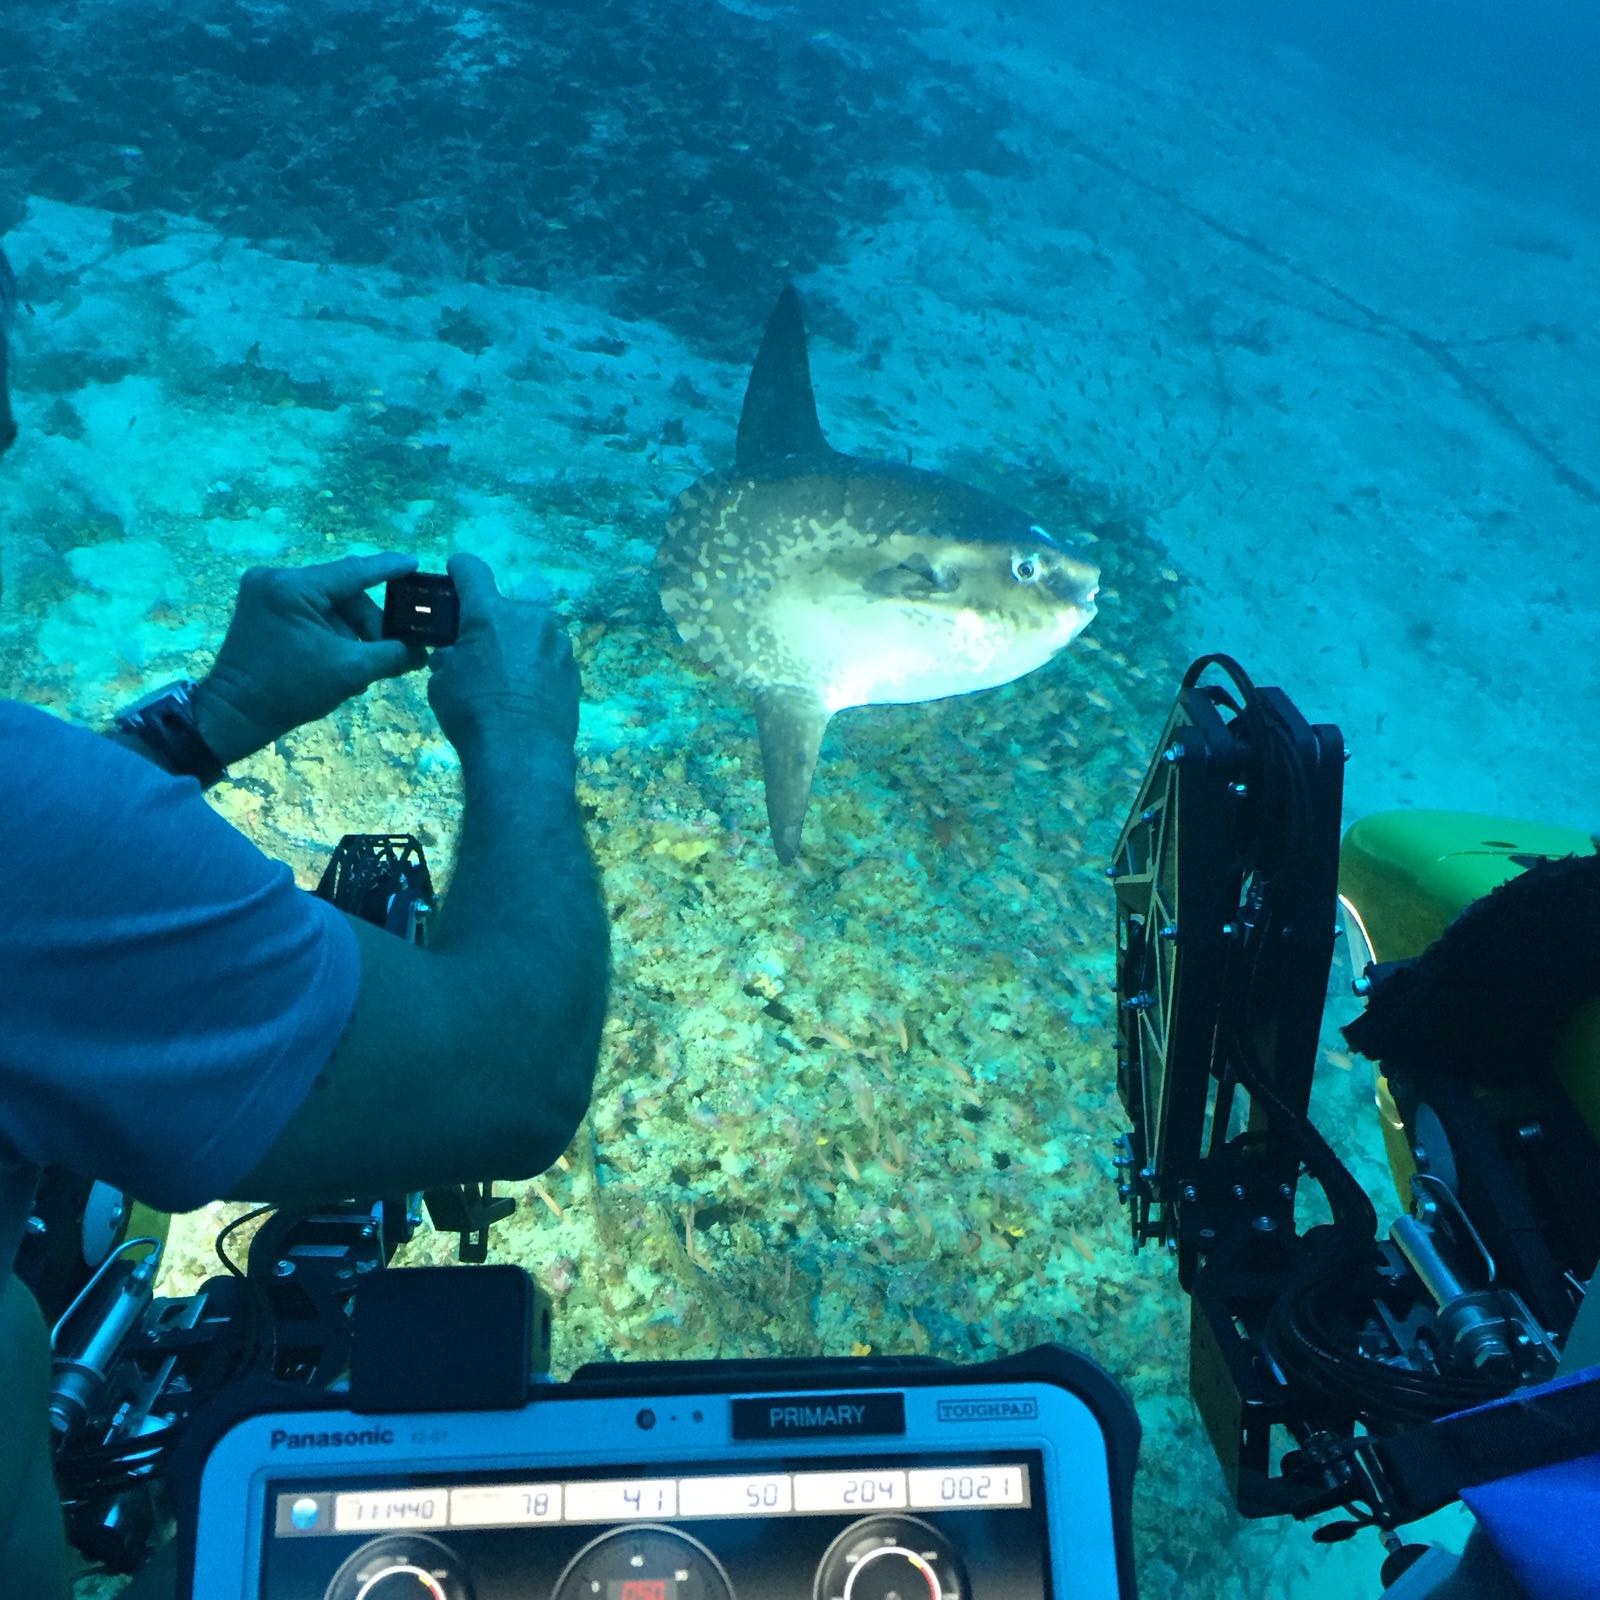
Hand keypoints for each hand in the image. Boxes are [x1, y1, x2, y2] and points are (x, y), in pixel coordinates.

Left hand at [195, 553, 427, 763]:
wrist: (236, 714)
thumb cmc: (290, 691)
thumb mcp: (350, 671)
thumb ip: (392, 655)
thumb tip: (421, 651)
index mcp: (292, 588)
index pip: (353, 572)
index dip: (388, 569)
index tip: (415, 563)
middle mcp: (276, 579)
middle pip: (342, 593)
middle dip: (367, 625)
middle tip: (386, 653)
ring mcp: (265, 592)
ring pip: (329, 605)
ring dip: (350, 634)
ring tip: (360, 666)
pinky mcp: (262, 608)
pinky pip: (310, 612)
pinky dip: (330, 634)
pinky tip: (339, 659)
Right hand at [427, 553, 579, 756]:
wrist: (522, 751)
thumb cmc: (473, 712)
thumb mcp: (441, 682)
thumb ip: (449, 658)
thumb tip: (454, 655)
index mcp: (491, 613)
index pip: (472, 571)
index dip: (460, 570)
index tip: (457, 573)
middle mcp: (530, 618)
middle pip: (508, 606)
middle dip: (495, 621)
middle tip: (481, 649)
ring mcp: (558, 643)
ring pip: (534, 632)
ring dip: (521, 644)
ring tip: (508, 676)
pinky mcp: (574, 669)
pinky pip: (550, 657)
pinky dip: (539, 667)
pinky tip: (529, 692)